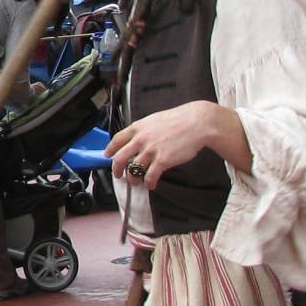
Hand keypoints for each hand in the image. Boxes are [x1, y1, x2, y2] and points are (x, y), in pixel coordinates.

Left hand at [107, 101, 242, 189]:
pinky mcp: (162, 160)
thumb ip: (143, 129)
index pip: (117, 139)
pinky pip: (150, 176)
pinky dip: (149, 183)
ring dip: (133, 179)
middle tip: (118, 175)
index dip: (111, 149)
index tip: (108, 155)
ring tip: (137, 182)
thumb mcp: (155, 120)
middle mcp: (141, 139)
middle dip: (117, 169)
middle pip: (120, 158)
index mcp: (138, 127)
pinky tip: (151, 185)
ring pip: (134, 170)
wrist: (197, 123)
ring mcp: (151, 150)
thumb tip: (136, 138)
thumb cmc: (179, 120)